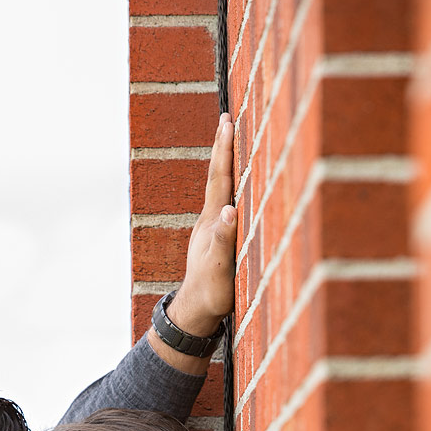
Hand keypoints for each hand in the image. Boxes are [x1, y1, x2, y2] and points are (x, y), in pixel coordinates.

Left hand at [170, 112, 236, 335]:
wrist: (195, 312)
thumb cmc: (211, 292)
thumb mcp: (219, 267)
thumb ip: (223, 239)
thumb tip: (229, 210)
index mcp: (211, 220)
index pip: (219, 177)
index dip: (224, 149)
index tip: (227, 120)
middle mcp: (209, 219)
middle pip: (217, 176)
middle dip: (223, 147)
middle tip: (226, 118)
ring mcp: (211, 228)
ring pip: (220, 188)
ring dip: (226, 164)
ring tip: (231, 142)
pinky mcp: (216, 239)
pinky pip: (224, 203)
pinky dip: (230, 186)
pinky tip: (235, 186)